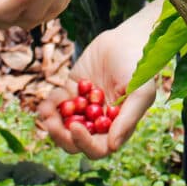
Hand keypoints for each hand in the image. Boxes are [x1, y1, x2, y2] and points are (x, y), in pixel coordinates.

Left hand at [38, 27, 156, 158]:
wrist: (128, 38)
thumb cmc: (139, 66)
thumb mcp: (140, 92)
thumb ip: (128, 119)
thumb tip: (113, 146)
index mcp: (116, 126)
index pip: (98, 147)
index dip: (84, 143)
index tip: (75, 128)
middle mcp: (98, 120)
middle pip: (76, 141)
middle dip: (62, 136)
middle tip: (52, 125)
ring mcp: (84, 106)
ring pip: (63, 125)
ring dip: (52, 123)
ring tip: (45, 113)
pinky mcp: (73, 90)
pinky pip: (57, 103)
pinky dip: (50, 105)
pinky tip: (46, 103)